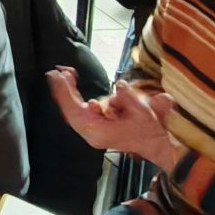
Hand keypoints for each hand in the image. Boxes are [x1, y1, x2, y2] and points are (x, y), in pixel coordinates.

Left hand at [47, 69, 178, 166]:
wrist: (155, 143)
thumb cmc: (148, 129)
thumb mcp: (142, 111)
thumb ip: (129, 98)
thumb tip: (119, 86)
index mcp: (98, 131)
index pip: (74, 112)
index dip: (65, 93)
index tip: (59, 77)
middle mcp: (91, 132)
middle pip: (70, 109)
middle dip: (63, 89)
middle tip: (58, 71)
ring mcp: (92, 129)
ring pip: (73, 108)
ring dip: (68, 90)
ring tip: (67, 73)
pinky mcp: (95, 124)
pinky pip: (79, 109)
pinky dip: (74, 96)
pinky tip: (72, 80)